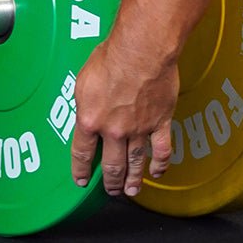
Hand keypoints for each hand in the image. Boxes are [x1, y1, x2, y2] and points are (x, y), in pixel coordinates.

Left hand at [71, 36, 177, 195]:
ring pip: (135, 162)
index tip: (81, 180)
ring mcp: (139, 129)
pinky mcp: (160, 123)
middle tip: (110, 190)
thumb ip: (84, 100)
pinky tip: (157, 172)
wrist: (141, 51)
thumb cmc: (112, 57)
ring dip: (132, 180)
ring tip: (131, 191)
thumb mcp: (84, 78)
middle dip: (110, 181)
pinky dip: (160, 165)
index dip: (81, 170)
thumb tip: (86, 107)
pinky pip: (162, 150)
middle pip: (111, 165)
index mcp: (90, 120)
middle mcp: (113, 131)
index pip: (82, 153)